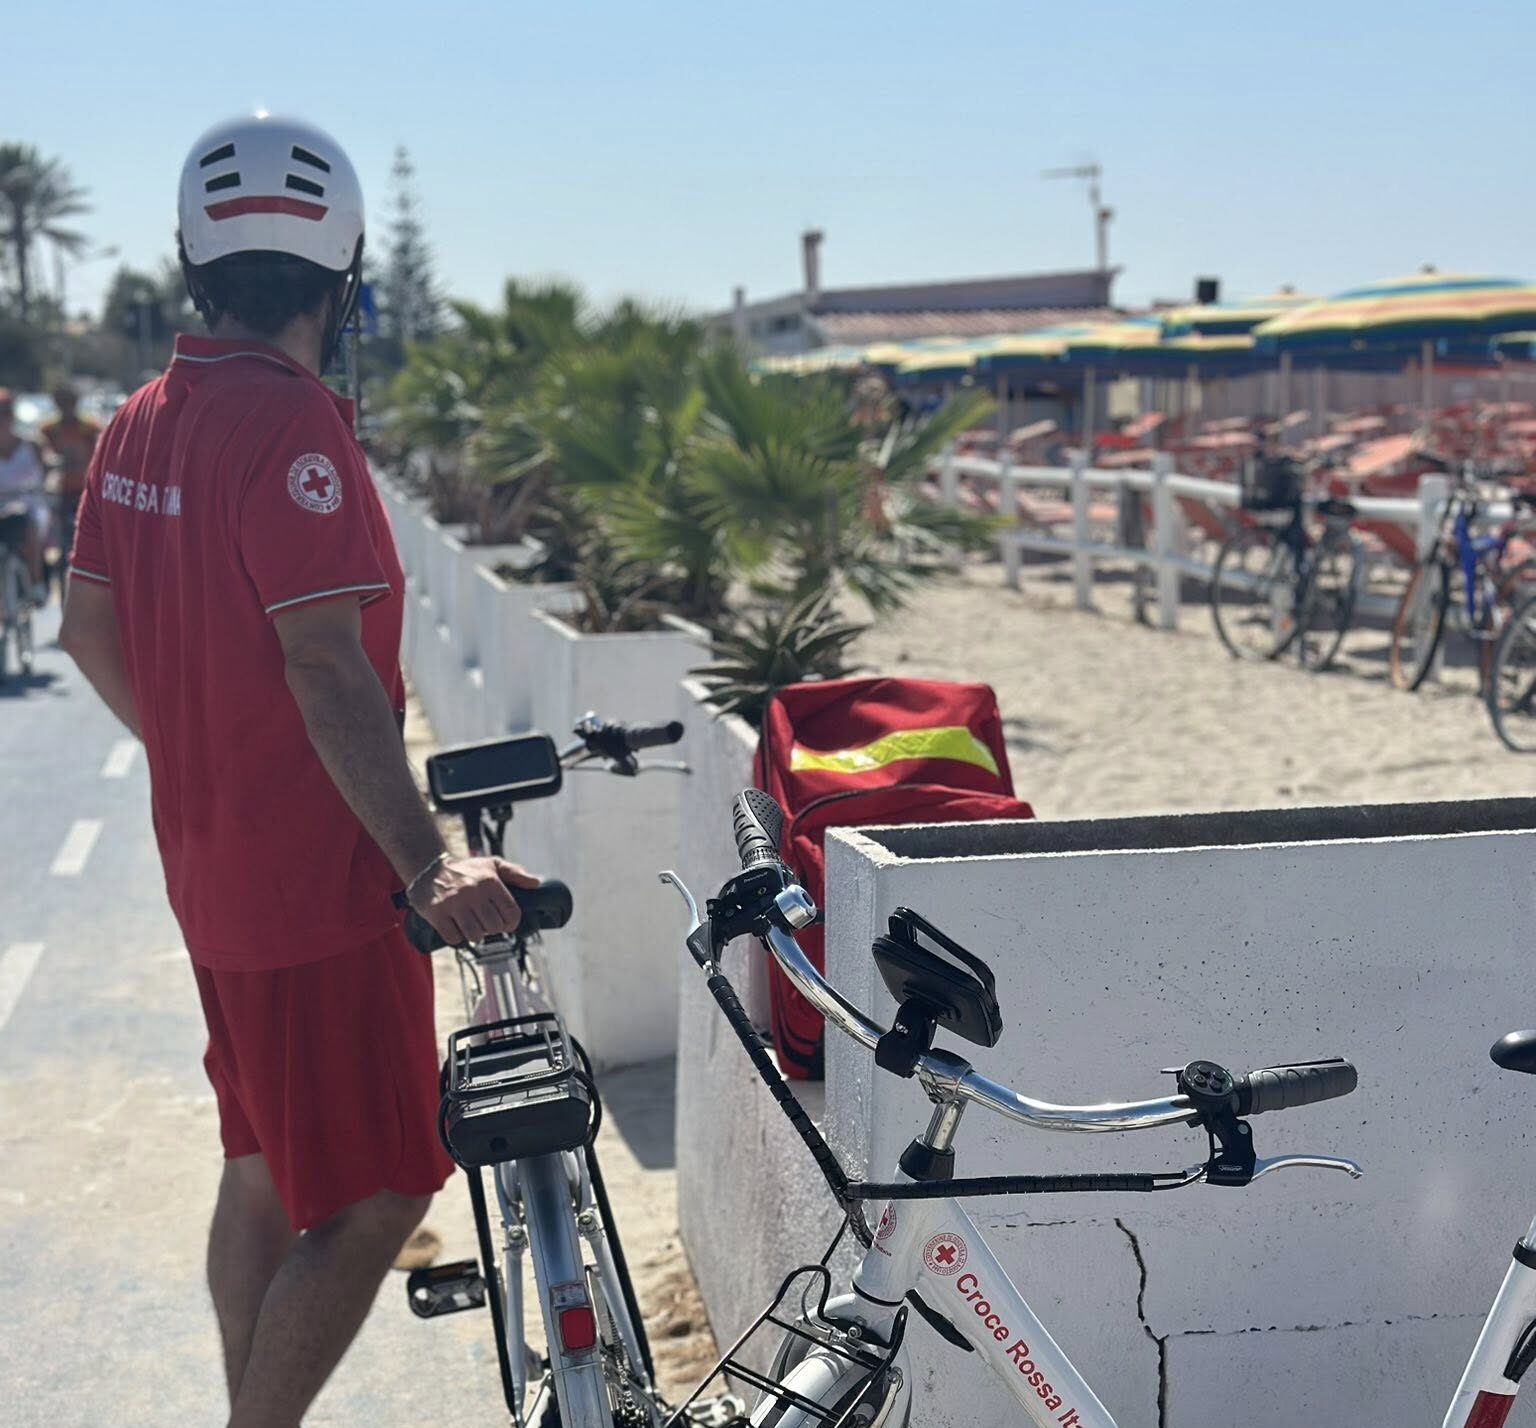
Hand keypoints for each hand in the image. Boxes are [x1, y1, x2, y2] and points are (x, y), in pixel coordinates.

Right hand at [409, 856, 540, 945]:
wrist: (429, 869)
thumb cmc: (466, 870)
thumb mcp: (492, 865)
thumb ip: (515, 873)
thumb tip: (536, 883)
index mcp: (490, 881)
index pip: (511, 913)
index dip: (511, 923)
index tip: (506, 924)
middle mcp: (472, 892)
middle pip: (494, 927)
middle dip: (492, 929)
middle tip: (485, 922)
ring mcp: (454, 904)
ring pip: (475, 936)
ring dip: (475, 935)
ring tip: (471, 924)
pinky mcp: (437, 914)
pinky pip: (454, 939)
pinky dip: (456, 937)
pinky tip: (456, 927)